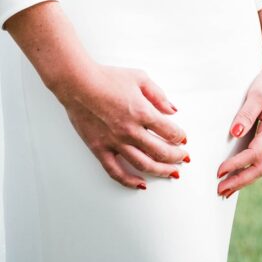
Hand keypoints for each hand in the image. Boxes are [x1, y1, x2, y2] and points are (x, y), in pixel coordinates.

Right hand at [58, 62, 189, 190]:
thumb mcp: (139, 77)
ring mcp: (115, 142)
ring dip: (161, 171)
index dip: (180, 137)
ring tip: (171, 173)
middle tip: (182, 158)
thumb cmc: (107, 78)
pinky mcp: (100, 149)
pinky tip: (141, 184)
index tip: (182, 139)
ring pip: (144, 165)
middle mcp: (131, 130)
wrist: (78, 83)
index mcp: (142, 112)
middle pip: (161, 152)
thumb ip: (158, 95)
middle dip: (176, 157)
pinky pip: (116, 172)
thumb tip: (172, 110)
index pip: (170, 131)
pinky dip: (130, 181)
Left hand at [216, 57, 261, 196]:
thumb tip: (234, 134)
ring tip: (226, 190)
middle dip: (240, 181)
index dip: (237, 164)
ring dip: (244, 180)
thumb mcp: (258, 94)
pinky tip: (237, 175)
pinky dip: (248, 171)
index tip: (219, 171)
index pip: (254, 154)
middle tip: (220, 191)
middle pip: (260, 168)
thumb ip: (247, 114)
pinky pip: (261, 160)